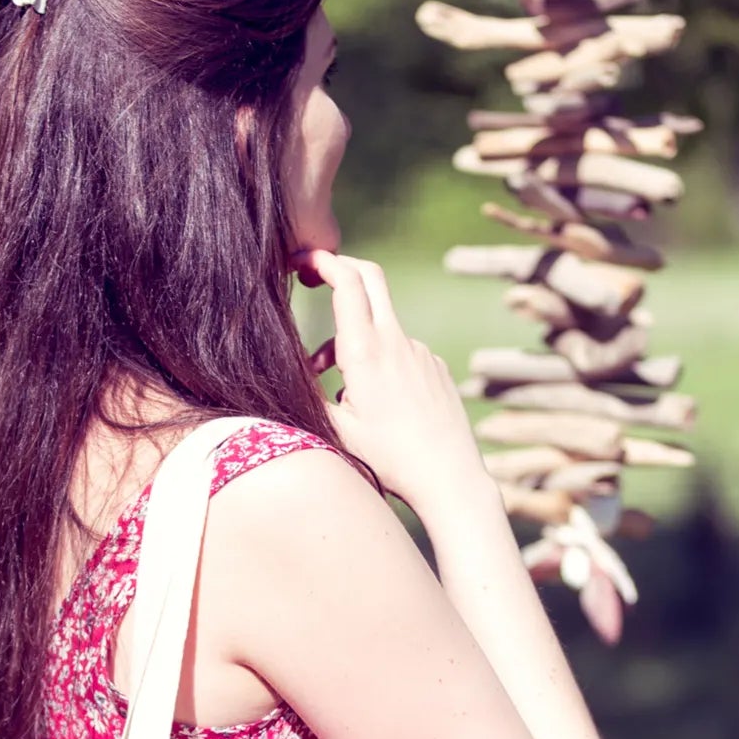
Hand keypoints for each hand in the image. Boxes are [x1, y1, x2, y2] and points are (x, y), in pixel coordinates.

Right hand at [290, 246, 487, 514]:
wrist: (450, 478)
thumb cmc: (391, 460)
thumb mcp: (337, 430)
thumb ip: (309, 394)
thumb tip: (288, 373)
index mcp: (366, 351)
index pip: (347, 281)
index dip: (323, 261)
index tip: (302, 261)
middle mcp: (397, 342)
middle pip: (370, 278)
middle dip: (341, 269)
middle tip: (316, 277)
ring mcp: (421, 352)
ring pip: (380, 325)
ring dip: (354, 338)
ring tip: (337, 386)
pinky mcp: (436, 367)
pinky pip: (401, 351)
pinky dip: (380, 361)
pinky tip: (378, 402)